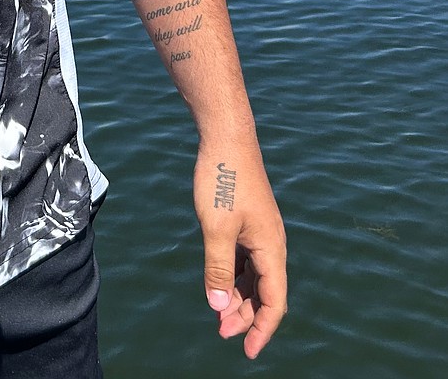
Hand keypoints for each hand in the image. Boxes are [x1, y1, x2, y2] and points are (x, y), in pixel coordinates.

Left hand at [194, 140, 287, 357]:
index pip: (273, 301)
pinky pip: (245, 258)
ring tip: (218, 313)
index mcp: (271, 248)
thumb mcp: (216, 228)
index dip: (262, 329)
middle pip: (264, 292)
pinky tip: (218, 282)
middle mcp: (271, 243)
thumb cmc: (222, 179)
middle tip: (220, 332)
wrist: (226, 137)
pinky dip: (234, 275)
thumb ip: (218, 269)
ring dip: (238, 296)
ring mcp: (260, 231)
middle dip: (246, 315)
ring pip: (253, 276)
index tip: (246, 351)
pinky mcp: (247, 221)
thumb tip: (219, 309)